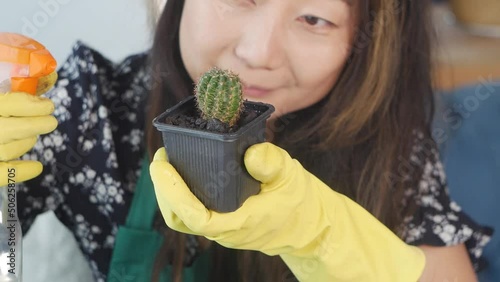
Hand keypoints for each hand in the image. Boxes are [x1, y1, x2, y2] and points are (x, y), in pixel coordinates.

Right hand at [0, 73, 57, 185]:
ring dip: (27, 141)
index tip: (47, 105)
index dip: (34, 105)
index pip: (11, 104)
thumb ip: (11, 81)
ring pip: (8, 149)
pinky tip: (36, 167)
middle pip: (12, 130)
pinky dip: (20, 172)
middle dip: (36, 124)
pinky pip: (0, 174)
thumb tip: (50, 76)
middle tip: (50, 121)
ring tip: (32, 134)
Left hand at [151, 142, 425, 280]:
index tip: (161, 165)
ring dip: (169, 192)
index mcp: (239, 223)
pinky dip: (181, 194)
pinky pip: (193, 212)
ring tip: (166, 163)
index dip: (172, 191)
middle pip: (179, 218)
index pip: (194, 216)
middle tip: (160, 158)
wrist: (311, 224)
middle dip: (163, 190)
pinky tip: (183, 173)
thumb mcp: (291, 177)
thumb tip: (251, 154)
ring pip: (183, 217)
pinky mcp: (224, 220)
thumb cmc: (302, 202)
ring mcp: (223, 227)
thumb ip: (272, 164)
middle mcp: (225, 229)